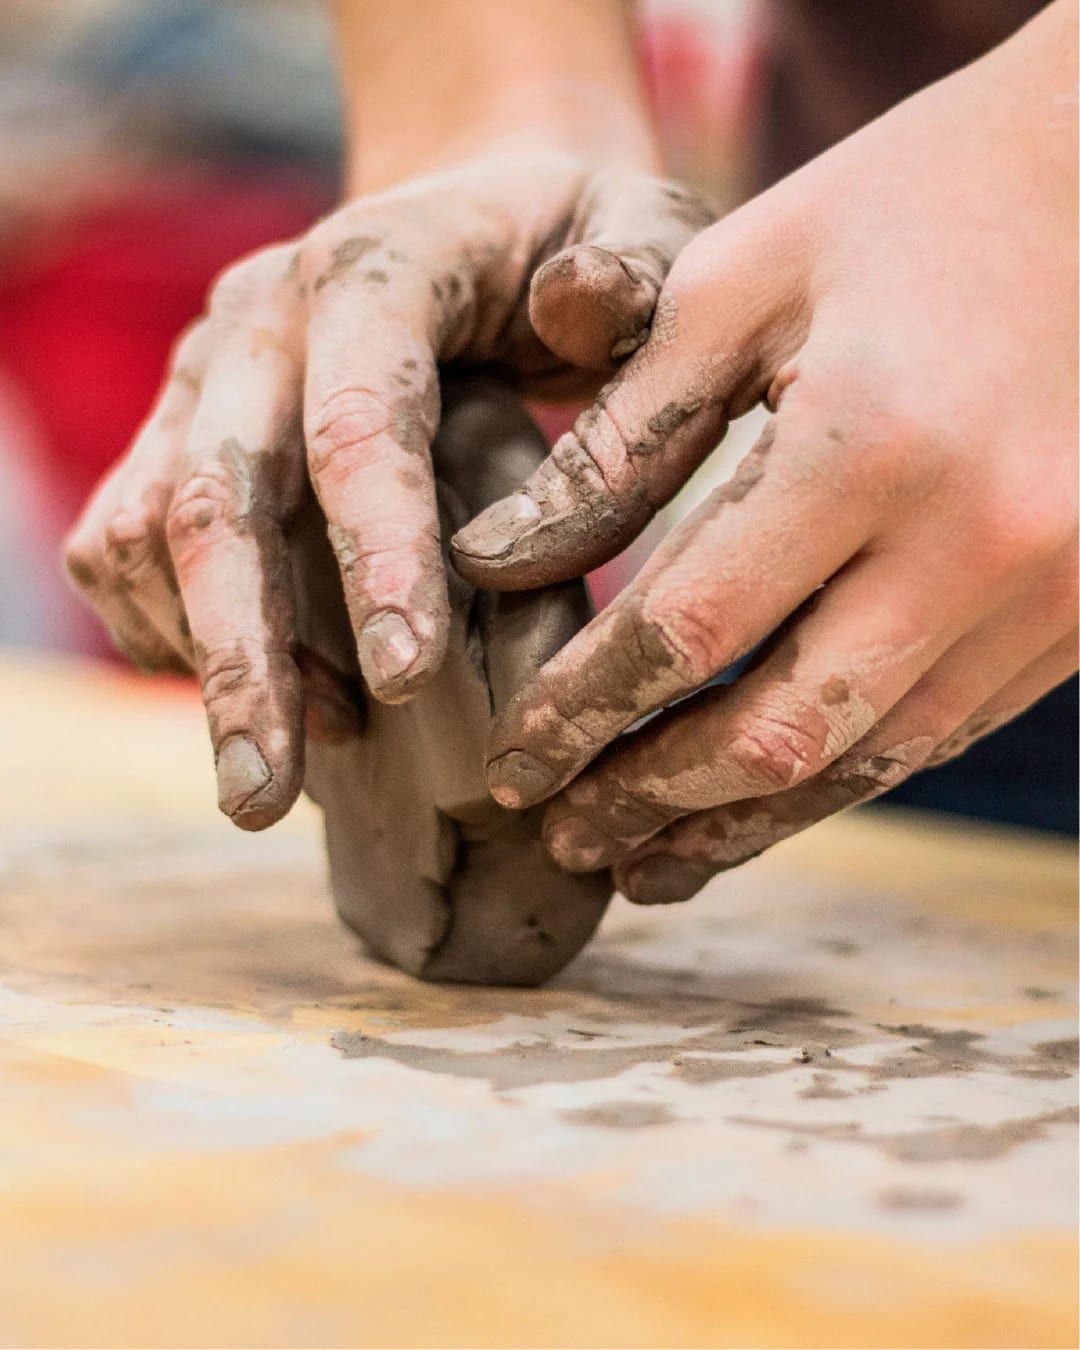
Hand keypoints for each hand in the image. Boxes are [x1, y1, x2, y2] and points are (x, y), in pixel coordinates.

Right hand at [64, 153, 711, 828]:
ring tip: (282, 770)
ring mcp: (204, 379)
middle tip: (263, 799)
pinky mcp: (178, 431)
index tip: (406, 683)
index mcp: (376, 271)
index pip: (358, 420)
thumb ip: (635, 271)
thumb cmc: (570, 242)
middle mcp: (261, 322)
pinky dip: (168, 633)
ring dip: (205, 659)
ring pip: (147, 532)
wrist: (470, 215)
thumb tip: (578, 308)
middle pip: (216, 498)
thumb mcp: (639, 227)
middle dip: (242, 658)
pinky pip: (124, 543)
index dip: (376, 554)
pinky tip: (254, 696)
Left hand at [451, 4, 1077, 901]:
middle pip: (775, 732)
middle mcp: (979, 542)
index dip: (582, 711)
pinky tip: (759, 797)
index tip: (511, 763)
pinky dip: (835, 776)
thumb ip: (618, 439)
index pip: (685, 629)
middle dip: (650, 798)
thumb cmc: (904, 207)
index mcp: (872, 445)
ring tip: (642, 861)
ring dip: (742, 823)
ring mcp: (1052, 591)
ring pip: (865, 762)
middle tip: (563, 834)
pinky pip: (937, 729)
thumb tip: (496, 560)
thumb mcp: (738, 285)